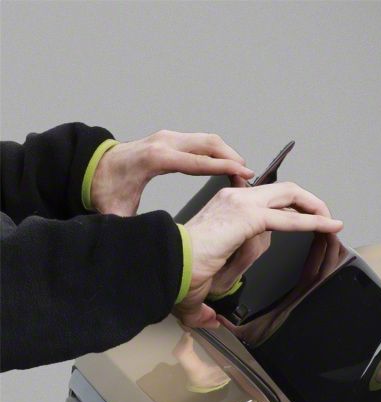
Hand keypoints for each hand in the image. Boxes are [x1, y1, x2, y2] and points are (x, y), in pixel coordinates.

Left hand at [90, 130, 254, 215]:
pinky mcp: (169, 139)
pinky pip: (200, 141)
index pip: (198, 161)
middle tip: (249, 175)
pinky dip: (216, 151)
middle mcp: (163, 142)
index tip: (245, 173)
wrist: (91, 167)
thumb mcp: (115, 212)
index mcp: (156, 159)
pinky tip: (225, 165)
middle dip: (233, 157)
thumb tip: (140, 243)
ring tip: (242, 172)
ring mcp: (167, 137)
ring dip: (227, 153)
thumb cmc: (104, 188)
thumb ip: (130, 227)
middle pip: (209, 144)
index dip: (224, 167)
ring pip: (207, 139)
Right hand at [174, 182, 343, 327]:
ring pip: (289, 196)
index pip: (265, 201)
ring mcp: (241, 203)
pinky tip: (328, 226)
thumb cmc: (179, 272)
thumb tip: (210, 321)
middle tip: (325, 216)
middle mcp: (235, 198)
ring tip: (333, 221)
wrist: (165, 264)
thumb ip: (206, 305)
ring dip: (315, 207)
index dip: (288, 209)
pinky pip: (287, 218)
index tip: (305, 216)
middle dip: (307, 201)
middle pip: (282, 190)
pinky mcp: (247, 217)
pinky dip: (311, 221)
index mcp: (226, 208)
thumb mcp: (200, 288)